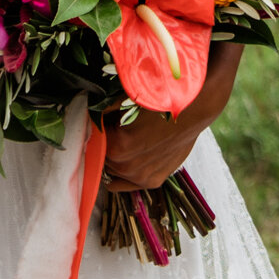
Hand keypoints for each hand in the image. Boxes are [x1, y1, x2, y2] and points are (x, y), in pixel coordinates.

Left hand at [103, 42, 243, 190]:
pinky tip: (126, 156)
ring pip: (112, 170)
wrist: (197, 106)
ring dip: (112, 157)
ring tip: (121, 138)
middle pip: (99, 156)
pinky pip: (126, 182)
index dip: (89, 127)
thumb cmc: (162, 96)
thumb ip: (102, 106)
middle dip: (101, 141)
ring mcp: (140, 177)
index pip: (89, 141)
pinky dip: (123, 171)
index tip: (93, 118)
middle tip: (109, 125)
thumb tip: (81, 105)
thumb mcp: (126, 96)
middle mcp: (126, 167)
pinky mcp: (153, 180)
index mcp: (116, 147)